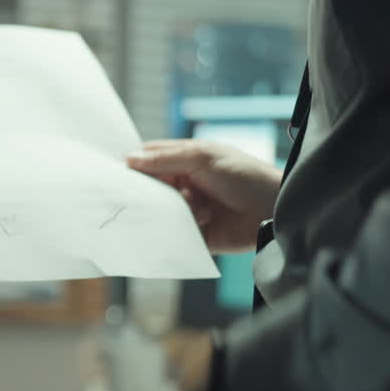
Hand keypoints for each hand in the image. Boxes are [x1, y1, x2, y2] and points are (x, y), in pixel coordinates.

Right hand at [127, 140, 281, 252]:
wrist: (273, 212)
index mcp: (185, 160)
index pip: (149, 158)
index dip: (133, 163)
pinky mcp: (192, 233)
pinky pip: (171, 231)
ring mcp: (187, 208)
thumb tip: (128, 158)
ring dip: (170, 207)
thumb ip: (165, 158)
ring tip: (195, 205)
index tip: (116, 170)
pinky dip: (175, 227)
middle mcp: (183, 183)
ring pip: (158, 209)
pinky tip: (197, 220)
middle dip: (147, 189)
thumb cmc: (244, 176)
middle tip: (145, 191)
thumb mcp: (203, 158)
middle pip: (149, 186)